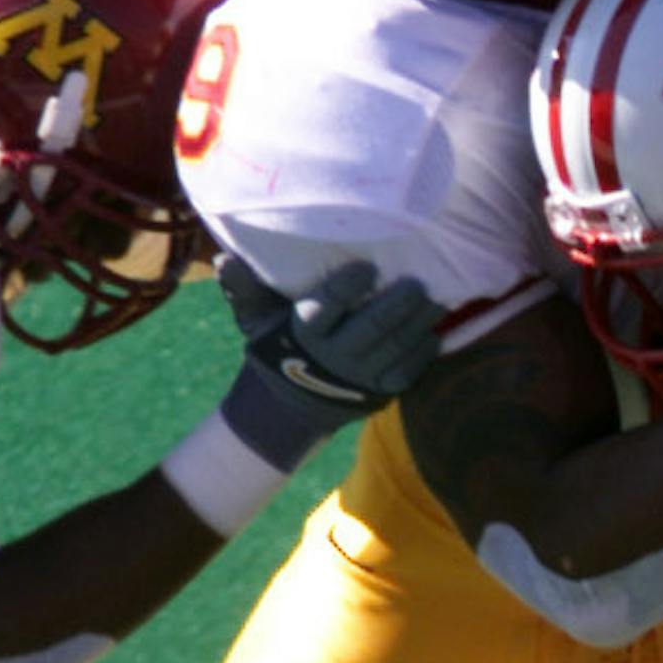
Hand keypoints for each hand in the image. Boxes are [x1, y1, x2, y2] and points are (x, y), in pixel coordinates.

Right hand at [219, 254, 441, 469]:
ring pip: (396, 347)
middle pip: (373, 326)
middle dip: (399, 303)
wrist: (292, 403)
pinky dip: (424, 352)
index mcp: (304, 333)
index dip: (349, 286)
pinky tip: (436, 332)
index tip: (368, 266)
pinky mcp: (381, 393)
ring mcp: (360, 378)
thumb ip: (246, 288)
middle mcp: (334, 357)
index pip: (328, 306)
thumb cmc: (277, 344)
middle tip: (419, 281)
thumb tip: (225, 259)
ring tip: (437, 298)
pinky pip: (408, 372)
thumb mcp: (256, 319)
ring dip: (420, 322)